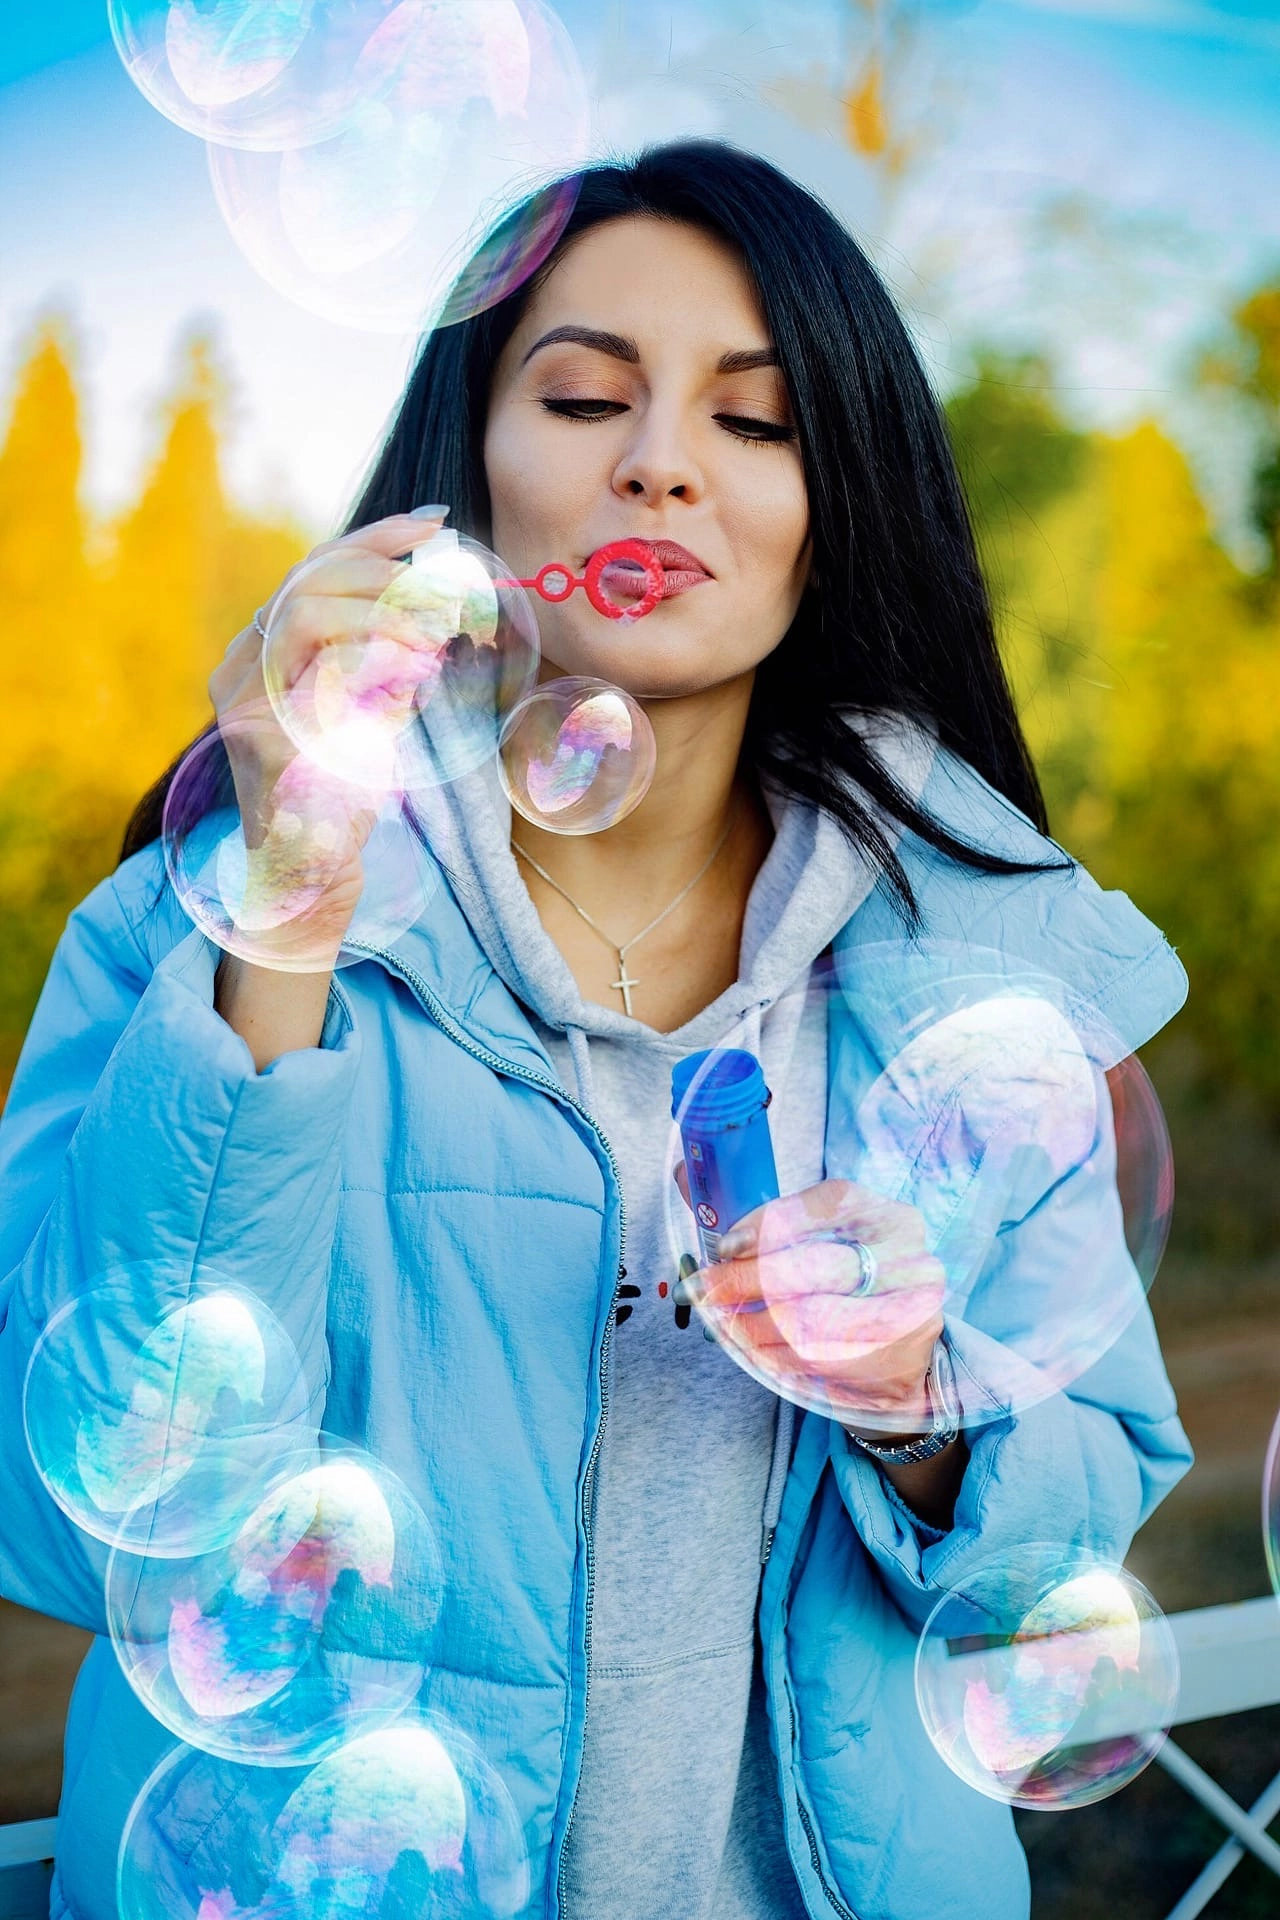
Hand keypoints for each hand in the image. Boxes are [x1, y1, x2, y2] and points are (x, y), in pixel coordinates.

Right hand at [207, 510, 446, 970]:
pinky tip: (410, 685)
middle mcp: (240, 671)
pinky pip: (317, 684)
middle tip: (438, 596)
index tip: (433, 524)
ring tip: (430, 640)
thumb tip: (437, 607)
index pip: (312, 571)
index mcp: (261, 652)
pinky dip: (369, 672)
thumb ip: (383, 659)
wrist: (309, 874)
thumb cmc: (340, 793)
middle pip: (305, 583)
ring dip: (377, 618)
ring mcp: (245, 707)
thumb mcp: (366, 710)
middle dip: (380, 575)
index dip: (374, 539)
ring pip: (303, 618)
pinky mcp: (261, 744)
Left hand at [684, 1177, 945, 1430]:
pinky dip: (772, 1355)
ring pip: (808, 1320)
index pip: (827, 1204)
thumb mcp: (820, 1243)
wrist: (904, 1355)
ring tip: (718, 1323)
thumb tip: (685, 1172)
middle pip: (813, 1266)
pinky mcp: (895, 1357)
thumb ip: (758, 1215)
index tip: (724, 1246)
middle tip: (700, 1292)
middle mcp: (906, 1257)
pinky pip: (818, 1359)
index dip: (770, 1224)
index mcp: (886, 1215)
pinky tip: (750, 1349)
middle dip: (744, 1281)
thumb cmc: (849, 1287)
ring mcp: (907, 1309)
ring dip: (750, 1326)